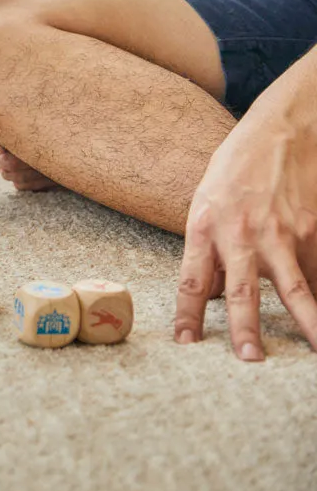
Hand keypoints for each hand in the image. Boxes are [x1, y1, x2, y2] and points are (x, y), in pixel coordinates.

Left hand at [173, 114, 316, 360]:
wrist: (282, 131)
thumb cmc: (237, 169)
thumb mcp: (206, 202)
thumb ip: (210, 249)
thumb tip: (212, 294)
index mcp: (206, 226)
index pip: (192, 279)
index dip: (188, 312)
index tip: (187, 342)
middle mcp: (242, 233)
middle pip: (243, 290)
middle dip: (246, 328)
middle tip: (250, 359)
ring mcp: (282, 233)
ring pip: (297, 288)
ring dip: (308, 324)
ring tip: (316, 353)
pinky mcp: (314, 230)